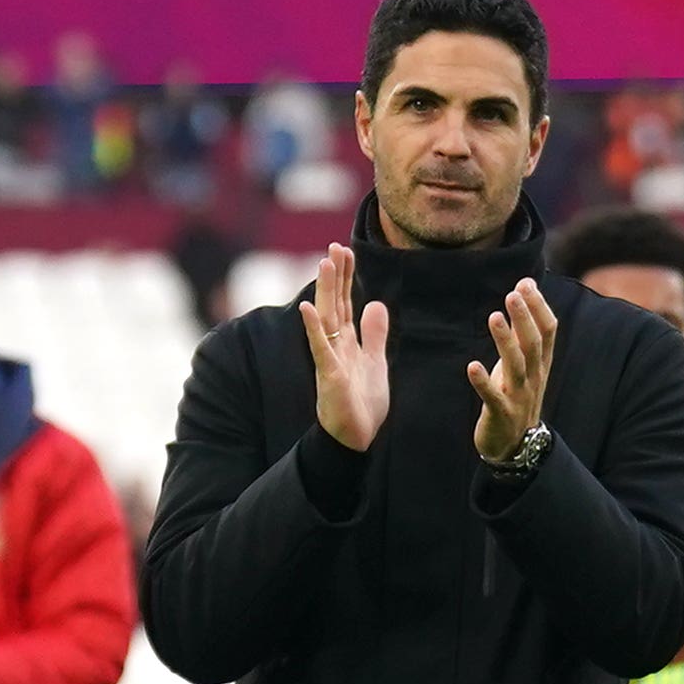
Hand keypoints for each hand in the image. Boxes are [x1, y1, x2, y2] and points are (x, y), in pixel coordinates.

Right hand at [302, 242, 388, 452]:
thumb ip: (374, 335)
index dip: (347, 278)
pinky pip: (319, 348)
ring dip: (325, 291)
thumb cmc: (362, 403)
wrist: (356, 438)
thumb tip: (376, 305)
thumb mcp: (375, 362)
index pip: (346, 303)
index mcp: (347, 342)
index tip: (346, 251)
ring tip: (324, 264)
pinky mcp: (328, 376)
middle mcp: (335, 345)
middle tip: (334, 246)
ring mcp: (330, 359)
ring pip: (326, 319)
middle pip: (335, 304)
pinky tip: (308, 308)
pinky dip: (312, 328)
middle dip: (335, 276)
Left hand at [469, 278, 556, 466]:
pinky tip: (472, 366)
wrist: (515, 445)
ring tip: (494, 316)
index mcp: (540, 364)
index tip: (526, 284)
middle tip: (513, 294)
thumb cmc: (516, 395)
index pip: (548, 332)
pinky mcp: (500, 414)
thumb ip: (523, 329)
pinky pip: (492, 397)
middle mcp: (533, 378)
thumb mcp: (524, 363)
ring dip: (505, 341)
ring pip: (516, 366)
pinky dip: (483, 382)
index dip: (539, 307)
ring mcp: (518, 397)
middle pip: (533, 344)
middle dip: (524, 318)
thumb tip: (523, 290)